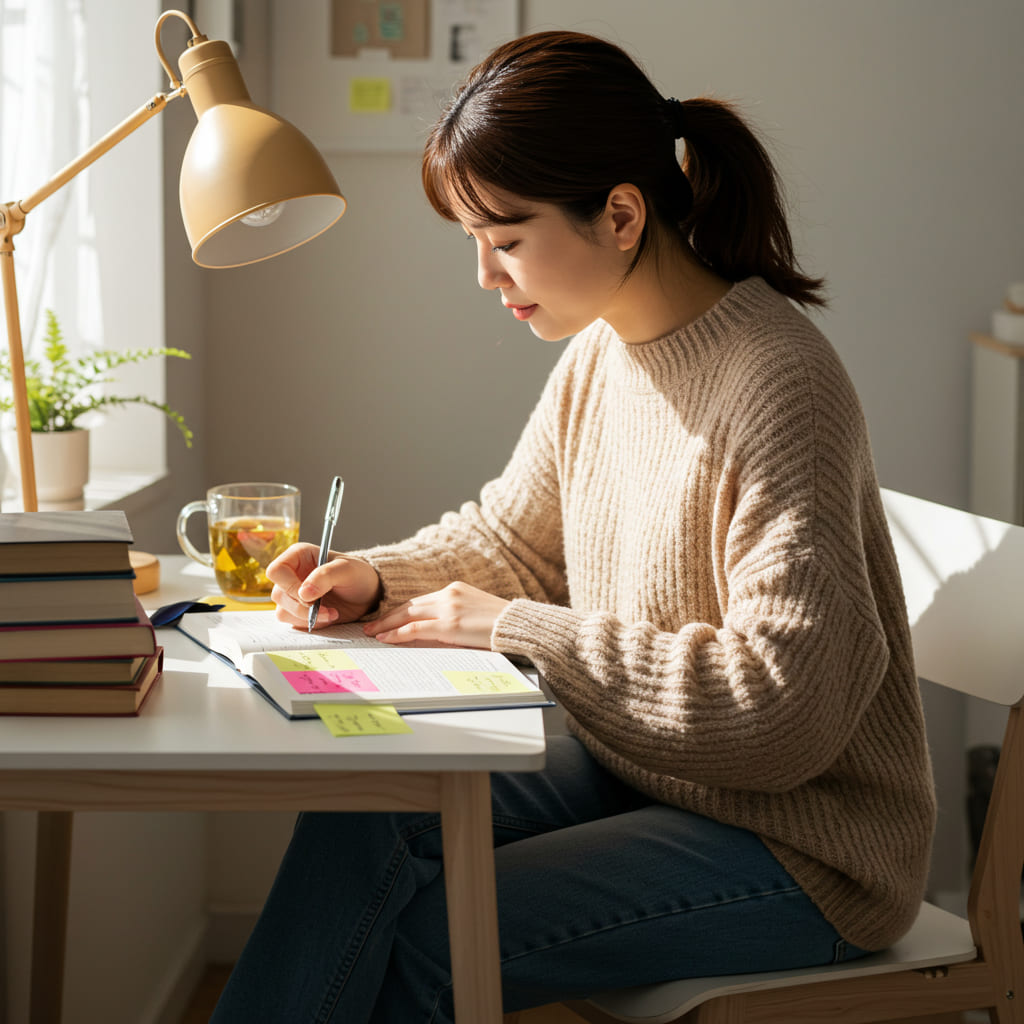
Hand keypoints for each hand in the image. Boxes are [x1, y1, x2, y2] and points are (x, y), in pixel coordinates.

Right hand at [266, 543, 381, 629]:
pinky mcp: (298, 611)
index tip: (311, 597)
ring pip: (283, 611)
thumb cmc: (358, 575)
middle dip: (303, 608)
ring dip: (308, 618)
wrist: (367, 594)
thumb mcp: (347, 570)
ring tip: (332, 613)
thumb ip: (325, 576)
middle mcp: (291, 574)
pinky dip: (310, 624)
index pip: (276, 571)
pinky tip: (328, 617)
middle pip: (278, 595)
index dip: (289, 586)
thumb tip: (303, 593)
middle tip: (328, 610)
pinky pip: (293, 622)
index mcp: (298, 556)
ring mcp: (293, 594)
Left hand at [365, 581, 508, 648]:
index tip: (387, 617)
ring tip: (372, 632)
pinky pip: (415, 628)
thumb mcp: (476, 613)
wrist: (519, 626)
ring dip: (387, 624)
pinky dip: (397, 633)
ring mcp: (448, 608)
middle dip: (387, 615)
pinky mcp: (450, 624)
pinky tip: (386, 638)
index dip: (401, 610)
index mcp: (455, 589)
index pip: (420, 600)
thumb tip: (436, 632)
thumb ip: (456, 617)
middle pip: (409, 605)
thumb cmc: (502, 625)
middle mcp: (449, 594)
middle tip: (371, 624)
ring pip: (407, 614)